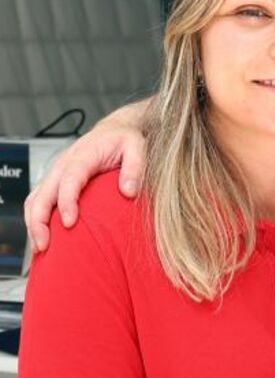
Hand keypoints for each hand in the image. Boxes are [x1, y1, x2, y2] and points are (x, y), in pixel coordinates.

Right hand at [24, 102, 147, 252]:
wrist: (115, 129)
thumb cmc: (125, 139)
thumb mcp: (137, 146)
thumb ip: (135, 167)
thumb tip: (129, 192)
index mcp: (83, 156)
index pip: (69, 180)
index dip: (67, 202)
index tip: (69, 223)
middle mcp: (63, 165)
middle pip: (42, 194)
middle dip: (39, 220)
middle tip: (44, 245)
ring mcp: (56, 174)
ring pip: (35, 199)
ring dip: (34, 224)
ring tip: (40, 248)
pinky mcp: (55, 182)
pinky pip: (38, 201)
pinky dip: (36, 219)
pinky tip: (42, 238)